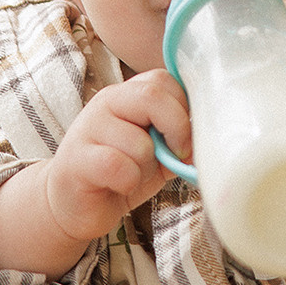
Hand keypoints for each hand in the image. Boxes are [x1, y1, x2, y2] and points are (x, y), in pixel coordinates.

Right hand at [44, 70, 192, 242]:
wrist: (75, 205)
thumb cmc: (119, 174)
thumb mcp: (155, 152)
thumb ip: (177, 140)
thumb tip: (210, 143)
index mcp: (127, 95)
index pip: (163, 80)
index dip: (184, 109)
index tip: (188, 139)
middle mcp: (105, 103)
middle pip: (151, 96)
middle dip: (176, 130)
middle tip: (176, 155)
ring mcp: (88, 128)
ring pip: (139, 142)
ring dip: (145, 167)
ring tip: (130, 173)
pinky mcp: (77, 160)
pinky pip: (118, 167)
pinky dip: (128, 182)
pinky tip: (117, 185)